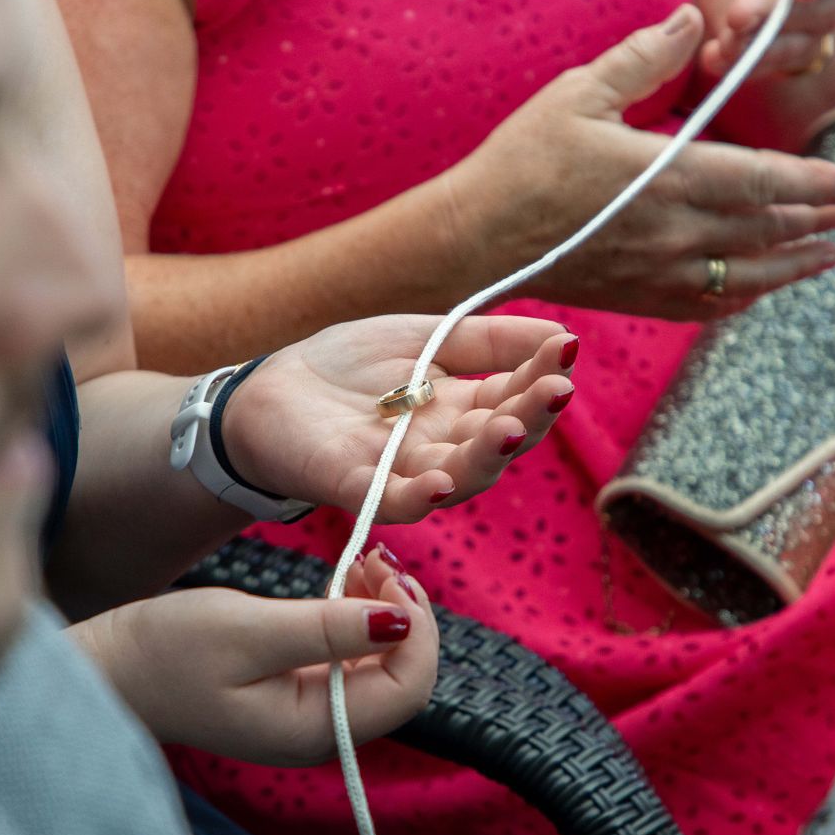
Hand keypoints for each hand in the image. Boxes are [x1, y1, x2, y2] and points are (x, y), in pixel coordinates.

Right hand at [74, 548, 435, 765]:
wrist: (109, 670)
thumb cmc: (166, 650)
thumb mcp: (248, 629)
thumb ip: (327, 628)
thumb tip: (400, 624)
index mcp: (312, 728)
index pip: (407, 688)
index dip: (417, 629)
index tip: (390, 571)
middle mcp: (319, 731)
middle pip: (402, 679)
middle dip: (405, 616)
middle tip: (378, 556)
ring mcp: (308, 715)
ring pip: (381, 666)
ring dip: (384, 612)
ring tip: (364, 560)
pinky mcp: (295, 693)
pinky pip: (350, 659)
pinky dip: (358, 619)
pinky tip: (346, 580)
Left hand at [223, 314, 575, 521]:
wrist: (269, 391)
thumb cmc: (348, 368)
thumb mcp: (423, 337)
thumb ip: (486, 340)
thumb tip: (563, 333)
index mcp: (462, 411)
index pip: (515, 399)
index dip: (542, 378)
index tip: (565, 350)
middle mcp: (442, 448)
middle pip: (497, 443)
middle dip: (529, 417)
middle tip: (554, 390)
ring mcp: (401, 471)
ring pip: (458, 476)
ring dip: (487, 456)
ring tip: (512, 429)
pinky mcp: (354, 485)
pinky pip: (393, 500)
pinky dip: (418, 496)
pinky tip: (440, 482)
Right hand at [447, 5, 834, 320]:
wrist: (475, 239)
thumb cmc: (521, 161)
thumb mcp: (579, 93)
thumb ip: (644, 59)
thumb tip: (695, 20)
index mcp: (667, 178)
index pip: (764, 181)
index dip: (814, 181)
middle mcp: (675, 233)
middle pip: (768, 228)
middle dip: (819, 217)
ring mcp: (659, 273)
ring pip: (749, 273)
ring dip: (796, 263)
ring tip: (831, 252)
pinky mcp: (639, 297)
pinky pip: (709, 304)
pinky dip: (747, 297)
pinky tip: (764, 288)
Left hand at [695, 0, 834, 78]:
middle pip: (810, 13)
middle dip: (773, 14)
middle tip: (739, 14)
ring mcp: (806, 32)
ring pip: (786, 46)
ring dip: (754, 47)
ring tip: (726, 41)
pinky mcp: (774, 55)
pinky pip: (758, 68)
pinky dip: (732, 65)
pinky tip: (713, 59)